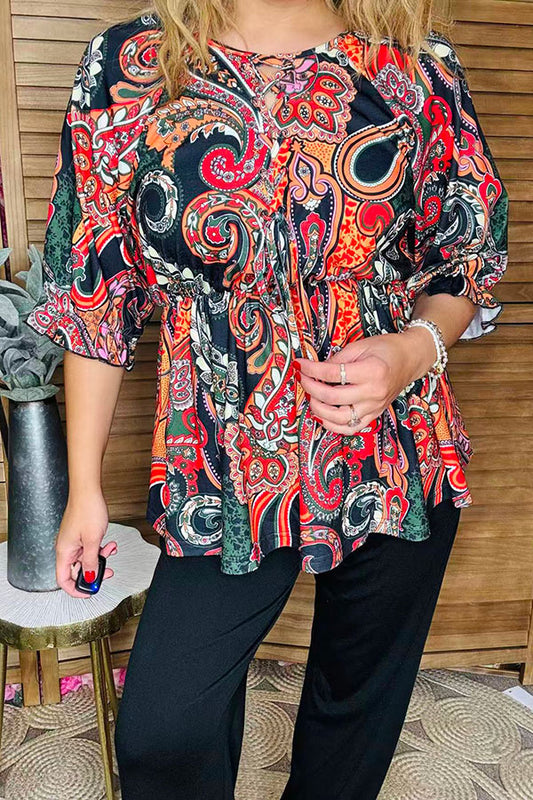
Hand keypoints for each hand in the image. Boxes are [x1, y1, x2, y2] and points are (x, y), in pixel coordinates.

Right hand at [55, 490, 116, 597]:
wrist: (88, 490)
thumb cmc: (87, 510)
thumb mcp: (92, 541)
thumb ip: (92, 562)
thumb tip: (90, 578)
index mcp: (64, 551)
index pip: (63, 579)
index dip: (76, 589)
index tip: (89, 591)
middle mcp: (66, 547)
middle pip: (77, 570)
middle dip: (94, 572)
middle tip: (108, 571)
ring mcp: (73, 541)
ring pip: (86, 558)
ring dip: (100, 557)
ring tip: (110, 549)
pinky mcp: (80, 535)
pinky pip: (89, 548)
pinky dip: (100, 548)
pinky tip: (109, 543)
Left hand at [294, 327, 436, 435]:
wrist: (410, 360)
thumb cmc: (387, 350)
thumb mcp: (361, 346)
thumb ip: (337, 358)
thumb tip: (316, 369)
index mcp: (371, 371)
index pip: (332, 374)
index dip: (311, 370)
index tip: (300, 365)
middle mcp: (373, 392)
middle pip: (332, 397)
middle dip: (311, 388)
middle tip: (303, 379)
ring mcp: (374, 407)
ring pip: (339, 418)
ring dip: (319, 409)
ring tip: (311, 397)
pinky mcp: (374, 415)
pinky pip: (350, 428)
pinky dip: (333, 425)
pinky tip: (322, 415)